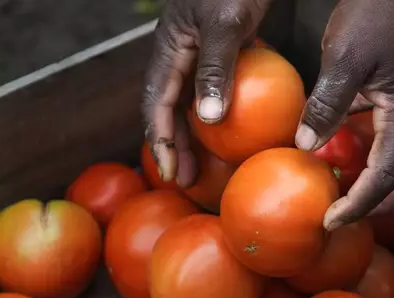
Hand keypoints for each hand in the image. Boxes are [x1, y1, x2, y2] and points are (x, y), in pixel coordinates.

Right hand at [140, 0, 273, 186]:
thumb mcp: (225, 23)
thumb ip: (214, 68)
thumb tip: (207, 120)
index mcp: (169, 49)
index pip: (155, 103)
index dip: (159, 140)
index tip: (169, 172)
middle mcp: (181, 54)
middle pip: (170, 108)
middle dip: (174, 144)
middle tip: (185, 179)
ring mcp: (203, 52)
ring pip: (193, 100)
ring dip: (197, 133)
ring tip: (207, 163)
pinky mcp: (226, 49)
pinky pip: (218, 87)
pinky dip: (222, 110)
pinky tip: (237, 127)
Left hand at [294, 0, 393, 230]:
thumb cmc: (381, 12)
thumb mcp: (345, 58)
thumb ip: (327, 104)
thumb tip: (306, 146)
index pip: (388, 176)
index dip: (360, 204)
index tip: (330, 221)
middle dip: (385, 204)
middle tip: (346, 212)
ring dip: (384, 184)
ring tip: (346, 193)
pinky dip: (375, 157)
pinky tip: (345, 154)